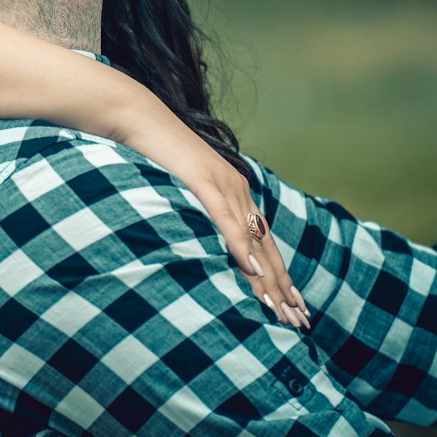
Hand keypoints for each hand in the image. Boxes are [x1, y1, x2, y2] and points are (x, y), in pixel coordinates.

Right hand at [120, 107, 310, 328]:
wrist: (138, 116)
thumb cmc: (153, 152)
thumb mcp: (180, 186)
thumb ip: (195, 207)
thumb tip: (198, 236)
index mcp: (234, 192)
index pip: (264, 242)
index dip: (280, 275)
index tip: (293, 305)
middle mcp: (237, 190)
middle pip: (267, 247)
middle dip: (283, 287)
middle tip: (299, 320)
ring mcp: (224, 186)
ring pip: (252, 241)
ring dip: (267, 279)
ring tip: (281, 309)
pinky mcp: (204, 183)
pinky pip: (226, 223)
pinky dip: (241, 249)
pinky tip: (253, 272)